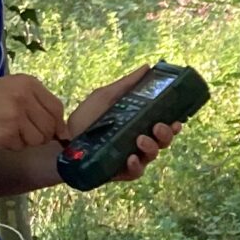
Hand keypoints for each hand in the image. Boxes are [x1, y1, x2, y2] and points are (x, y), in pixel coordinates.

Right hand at [0, 73, 65, 150]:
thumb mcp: (8, 89)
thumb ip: (35, 104)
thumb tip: (62, 132)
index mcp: (27, 82)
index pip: (56, 108)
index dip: (57, 124)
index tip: (55, 133)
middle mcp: (24, 96)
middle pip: (50, 126)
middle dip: (40, 135)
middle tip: (20, 131)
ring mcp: (16, 115)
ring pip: (38, 139)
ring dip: (24, 141)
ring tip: (5, 130)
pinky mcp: (7, 133)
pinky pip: (21, 146)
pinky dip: (11, 145)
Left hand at [67, 64, 184, 181]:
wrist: (62, 141)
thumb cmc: (84, 119)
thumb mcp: (105, 97)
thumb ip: (127, 84)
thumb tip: (147, 67)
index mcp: (138, 124)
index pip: (163, 125)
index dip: (174, 123)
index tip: (177, 119)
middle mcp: (138, 142)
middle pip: (163, 141)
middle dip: (166, 134)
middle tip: (158, 126)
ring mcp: (131, 158)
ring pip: (153, 155)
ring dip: (152, 147)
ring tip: (140, 139)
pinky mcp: (120, 172)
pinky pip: (136, 172)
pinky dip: (137, 165)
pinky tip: (131, 157)